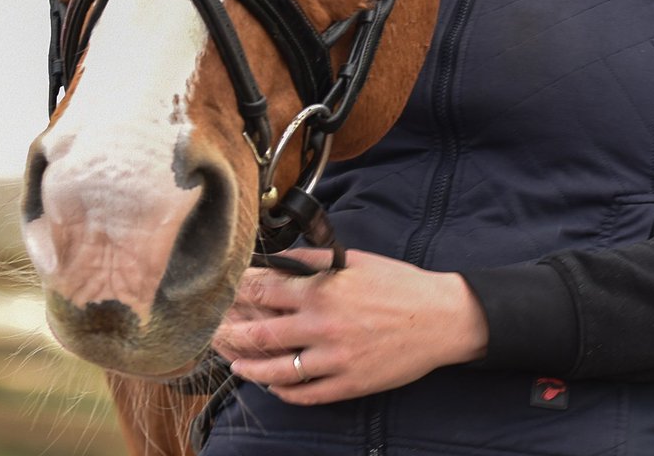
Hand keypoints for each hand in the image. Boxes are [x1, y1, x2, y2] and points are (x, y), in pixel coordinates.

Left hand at [212, 248, 488, 403]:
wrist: (438, 318)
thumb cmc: (398, 284)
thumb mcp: (355, 261)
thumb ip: (315, 260)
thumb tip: (282, 260)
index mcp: (323, 292)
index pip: (264, 292)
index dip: (239, 293)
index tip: (223, 294)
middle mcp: (322, 327)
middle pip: (260, 336)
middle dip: (232, 335)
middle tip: (215, 334)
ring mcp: (333, 360)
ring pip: (276, 371)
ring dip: (249, 369)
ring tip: (236, 364)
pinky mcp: (347, 385)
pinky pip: (304, 394)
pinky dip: (282, 391)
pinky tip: (273, 384)